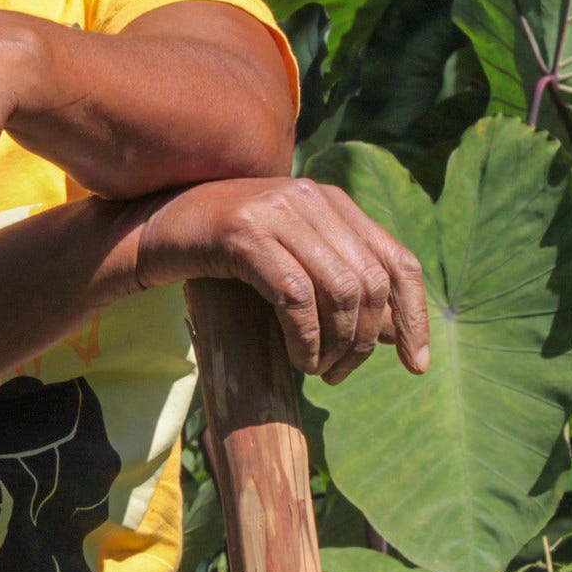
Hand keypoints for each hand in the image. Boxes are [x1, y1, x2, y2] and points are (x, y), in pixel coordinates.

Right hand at [134, 177, 429, 382]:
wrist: (154, 229)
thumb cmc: (225, 252)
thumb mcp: (291, 260)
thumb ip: (341, 284)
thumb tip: (399, 334)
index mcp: (331, 201)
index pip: (398, 261)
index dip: (415, 316)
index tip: (416, 366)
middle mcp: (309, 197)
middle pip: (371, 283)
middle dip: (366, 341)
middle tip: (340, 374)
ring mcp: (276, 210)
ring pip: (339, 291)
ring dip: (336, 345)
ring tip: (316, 368)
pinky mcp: (243, 233)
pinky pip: (295, 296)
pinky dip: (305, 338)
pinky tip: (297, 357)